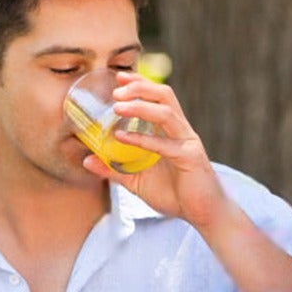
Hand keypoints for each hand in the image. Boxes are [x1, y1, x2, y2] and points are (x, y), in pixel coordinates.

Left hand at [80, 73, 225, 228]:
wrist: (204, 214)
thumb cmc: (175, 195)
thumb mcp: (137, 181)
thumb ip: (114, 169)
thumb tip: (87, 160)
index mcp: (172, 131)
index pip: (158, 97)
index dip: (140, 83)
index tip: (119, 77)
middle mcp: (181, 131)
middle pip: (164, 95)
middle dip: (140, 87)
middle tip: (116, 88)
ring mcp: (187, 142)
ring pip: (166, 113)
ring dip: (140, 106)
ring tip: (117, 106)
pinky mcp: (191, 158)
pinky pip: (165, 144)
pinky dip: (143, 138)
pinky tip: (123, 137)